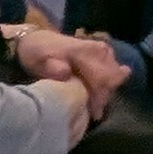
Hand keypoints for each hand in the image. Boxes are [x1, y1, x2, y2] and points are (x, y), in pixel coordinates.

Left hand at [13, 24, 128, 105]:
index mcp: (83, 51)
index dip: (99, 97)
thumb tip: (65, 73)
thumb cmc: (37, 54)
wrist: (37, 39)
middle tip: (94, 112)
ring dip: (107, 91)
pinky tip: (98, 92)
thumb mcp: (39, 61)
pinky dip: (108, 83)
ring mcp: (103, 49)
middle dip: (105, 96)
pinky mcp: (104, 51)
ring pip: (115, 74)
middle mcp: (98, 48)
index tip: (94, 114)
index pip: (100, 76)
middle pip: (111, 77)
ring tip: (94, 105)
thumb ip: (52, 68)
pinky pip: (114, 69)